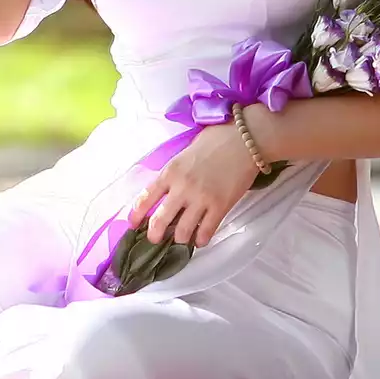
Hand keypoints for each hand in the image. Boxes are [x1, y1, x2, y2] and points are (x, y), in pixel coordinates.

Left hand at [136, 121, 260, 247]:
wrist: (246, 139)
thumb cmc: (217, 138)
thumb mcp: (186, 150)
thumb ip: (175, 171)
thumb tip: (168, 187)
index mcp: (170, 171)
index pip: (145, 197)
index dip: (136, 214)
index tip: (133, 223)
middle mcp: (182, 188)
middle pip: (160, 221)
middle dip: (155, 234)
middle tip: (156, 239)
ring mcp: (201, 199)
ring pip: (183, 232)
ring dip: (180, 238)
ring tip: (182, 238)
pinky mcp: (220, 207)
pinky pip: (206, 232)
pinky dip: (201, 239)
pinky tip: (201, 239)